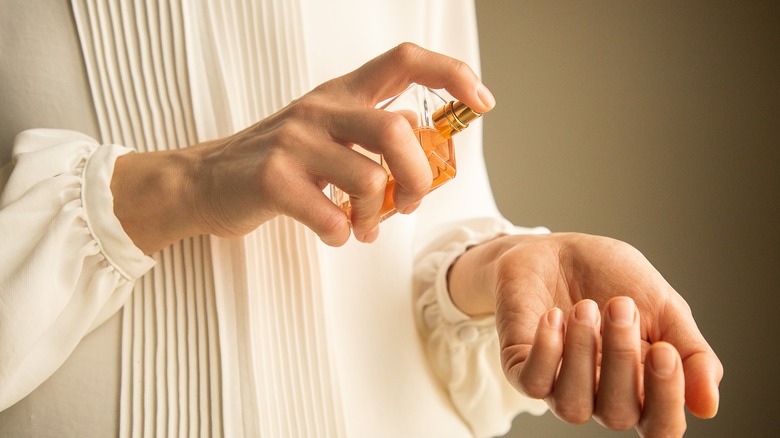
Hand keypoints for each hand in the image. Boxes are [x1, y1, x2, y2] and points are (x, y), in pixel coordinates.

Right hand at [112, 43, 495, 252]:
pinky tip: (333, 233)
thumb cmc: (278, 162)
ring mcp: (294, 142)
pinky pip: (331, 216)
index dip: (451, 73)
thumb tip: (422, 135)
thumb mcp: (328, 132)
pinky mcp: (273, 179)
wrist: (204, 182)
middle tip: (410, 203)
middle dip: (418, 177)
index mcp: (342, 93)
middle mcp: (321, 109)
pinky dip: (341, 235)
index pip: (405, 60)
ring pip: (368, 180)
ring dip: (376, 218)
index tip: (482, 102)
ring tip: (363, 228)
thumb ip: (373, 131)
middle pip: (397, 131)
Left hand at [447, 232, 722, 436]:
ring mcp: (558, 384)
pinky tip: (554, 316)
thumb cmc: (613, 279)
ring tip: (585, 307)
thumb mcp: (664, 308)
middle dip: (622, 358)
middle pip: (619, 414)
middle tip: (621, 305)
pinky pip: (533, 383)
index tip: (664, 350)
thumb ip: (692, 354)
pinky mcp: (520, 366)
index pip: (661, 426)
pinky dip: (546, 352)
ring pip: (573, 407)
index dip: (666, 400)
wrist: (557, 248)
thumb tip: (707, 406)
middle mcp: (600, 395)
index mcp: (641, 387)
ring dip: (582, 355)